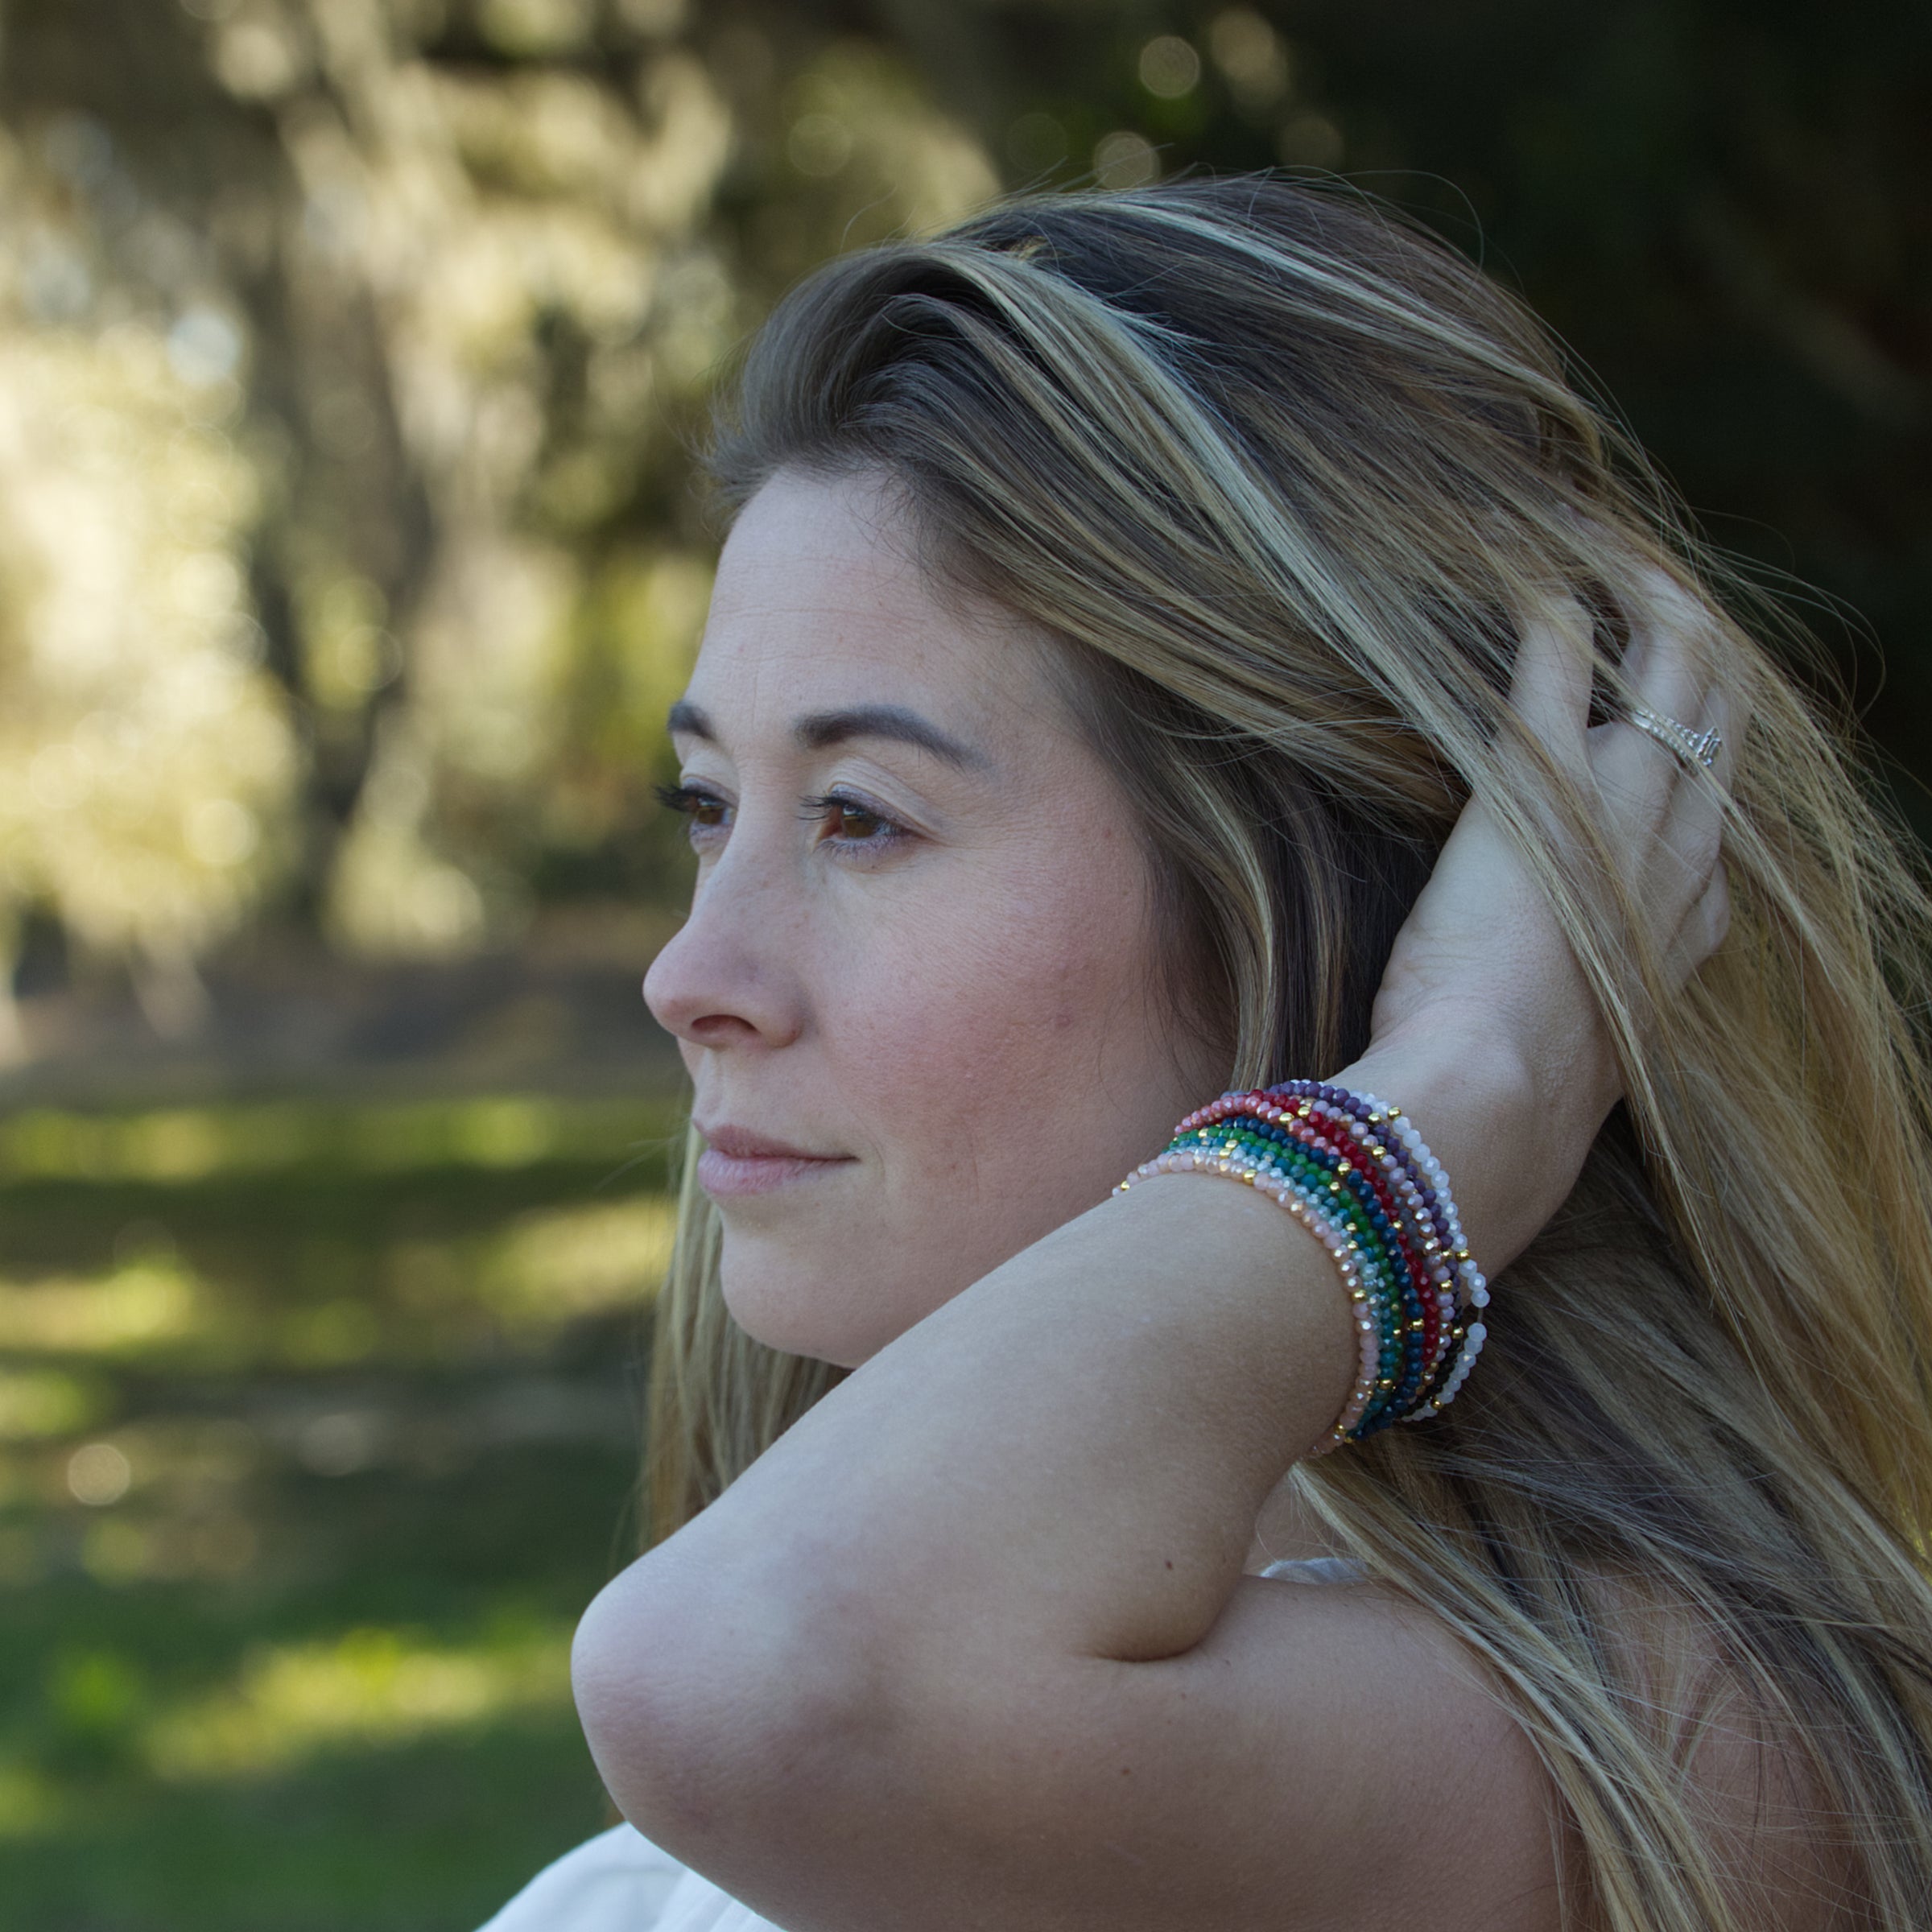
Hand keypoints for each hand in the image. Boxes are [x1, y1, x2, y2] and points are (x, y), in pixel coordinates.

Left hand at [1341, 570, 1735, 1269]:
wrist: (1493, 1105)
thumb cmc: (1510, 1108)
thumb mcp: (1563, 1075)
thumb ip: (1563, 1041)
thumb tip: (1510, 1057)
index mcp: (1684, 931)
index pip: (1715, 832)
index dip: (1696, 778)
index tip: (1665, 746)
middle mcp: (1676, 857)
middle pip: (1721, 731)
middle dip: (1702, 664)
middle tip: (1674, 610)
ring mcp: (1621, 811)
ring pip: (1674, 675)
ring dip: (1654, 608)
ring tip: (1630, 560)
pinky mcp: (1542, 782)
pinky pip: (1562, 662)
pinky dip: (1552, 607)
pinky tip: (1531, 566)